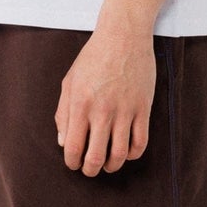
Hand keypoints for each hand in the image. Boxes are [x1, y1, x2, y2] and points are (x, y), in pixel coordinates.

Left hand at [55, 25, 156, 175]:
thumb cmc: (93, 57)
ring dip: (112, 166)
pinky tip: (126, 152)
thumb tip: (64, 143)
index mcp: (79, 104)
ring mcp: (124, 110)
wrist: (123, 36)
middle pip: (95, 156)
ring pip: (119, 154)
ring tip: (108, 164)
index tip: (74, 164)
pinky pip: (140, 142)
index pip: (73, 147)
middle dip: (90, 170)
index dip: (72, 162)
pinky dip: (133, 155)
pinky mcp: (143, 108)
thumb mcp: (70, 81)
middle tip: (90, 170)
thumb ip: (63, 113)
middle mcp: (101, 110)